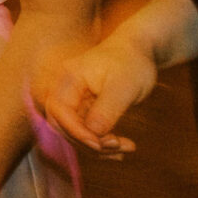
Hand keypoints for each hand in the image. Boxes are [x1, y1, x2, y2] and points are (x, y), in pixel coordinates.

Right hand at [42, 34, 156, 154]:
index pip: (59, 111)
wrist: (138, 50)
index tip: (100, 144)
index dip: (75, 131)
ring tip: (127, 148)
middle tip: (118, 147)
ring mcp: (75, 100)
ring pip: (76, 131)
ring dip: (99, 146)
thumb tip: (94, 133)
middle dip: (88, 142)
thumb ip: (107, 109)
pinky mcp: (85, 108)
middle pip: (63, 124)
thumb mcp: (124, 86)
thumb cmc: (131, 62)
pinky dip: (104, 141)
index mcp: (68, 79)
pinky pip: (88, 130)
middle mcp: (66, 90)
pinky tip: (123, 148)